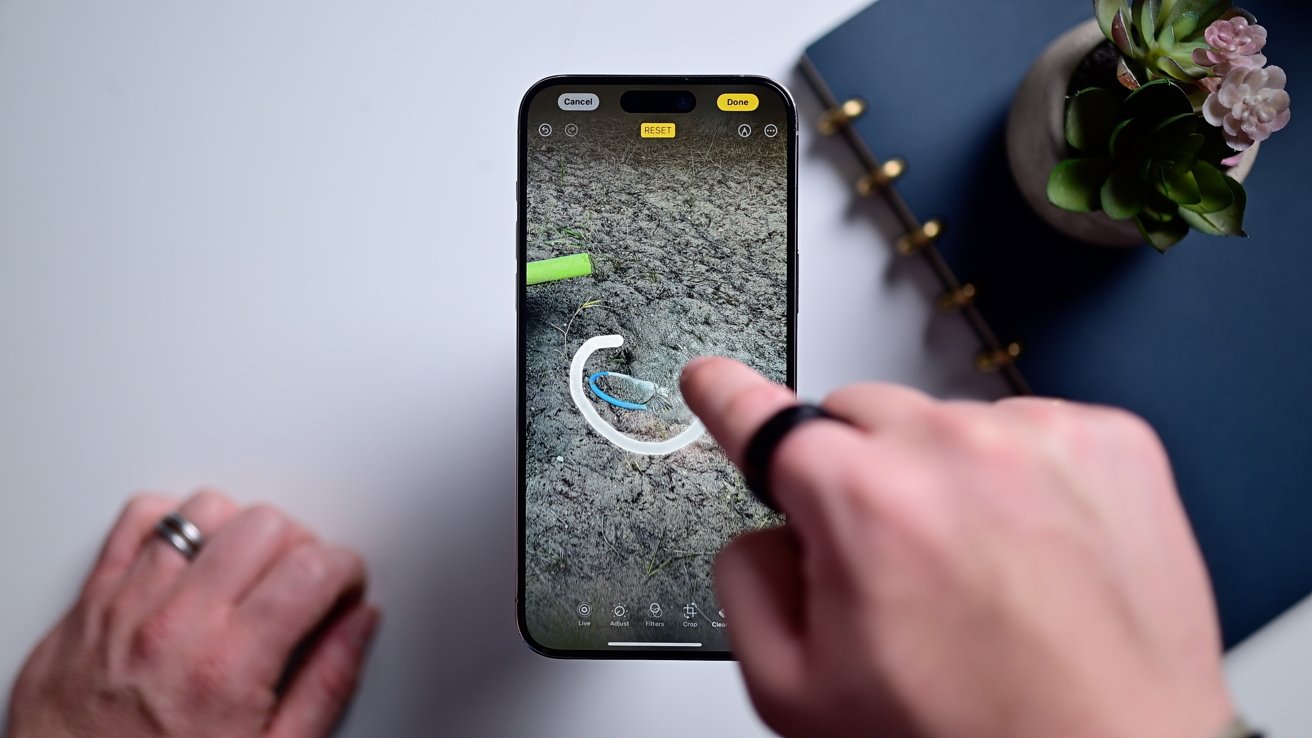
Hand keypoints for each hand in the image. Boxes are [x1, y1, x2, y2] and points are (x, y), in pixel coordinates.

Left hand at [6, 491, 377, 737]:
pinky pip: (138, 520)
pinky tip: (193, 557)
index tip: (345, 588)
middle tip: (302, 585)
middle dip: (301, 546)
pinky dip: (172, 524)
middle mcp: (177, 624)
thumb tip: (359, 624)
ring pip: (205, 510)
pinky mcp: (90, 600)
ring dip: (240, 532)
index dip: (346, 571)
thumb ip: (326, 684)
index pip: (313, 568)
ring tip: (248, 571)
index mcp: (229, 666)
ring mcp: (127, 605)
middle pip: (266, 525)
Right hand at [681, 358, 1232, 737]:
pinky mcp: (1111, 442)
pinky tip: (1032, 550)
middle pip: (857, 417)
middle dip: (855, 473)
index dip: (728, 398)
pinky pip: (1026, 428)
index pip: (764, 418)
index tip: (714, 380)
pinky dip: (1018, 475)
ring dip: (942, 475)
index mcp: (863, 503)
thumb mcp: (798, 694)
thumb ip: (745, 588)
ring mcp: (1039, 438)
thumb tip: (761, 532)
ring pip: (945, 423)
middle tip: (892, 560)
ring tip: (980, 569)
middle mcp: (952, 450)